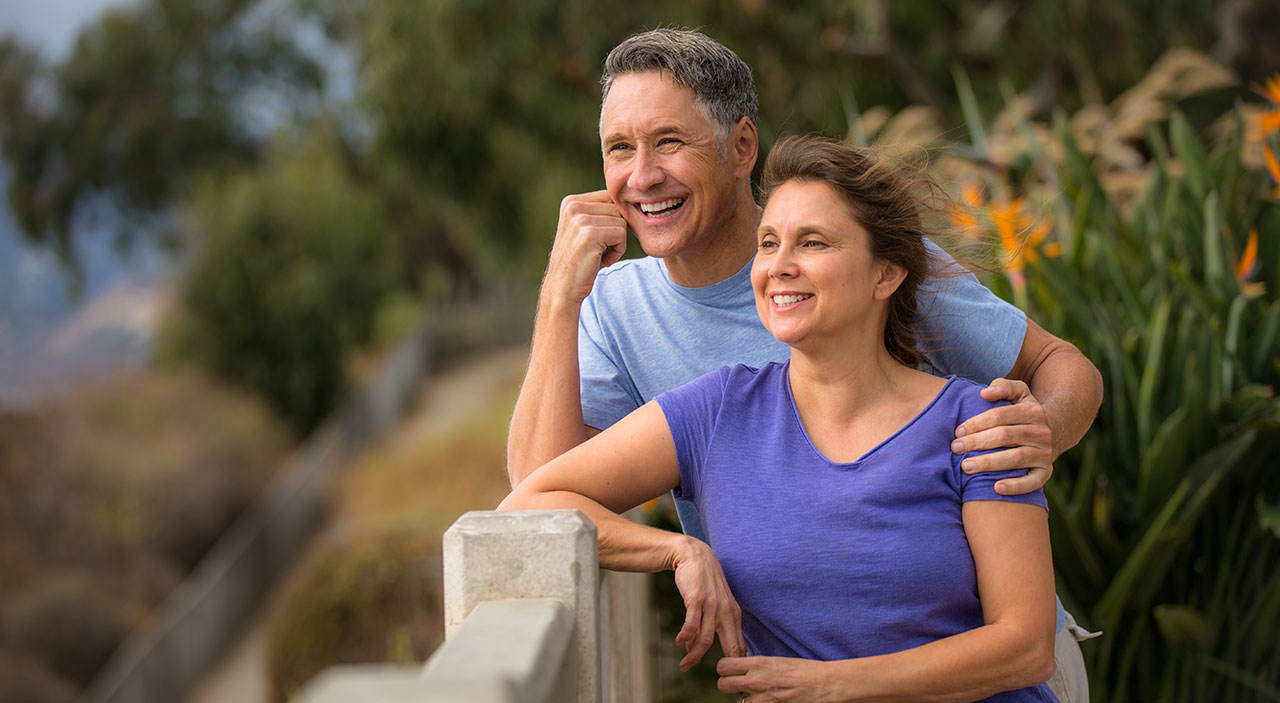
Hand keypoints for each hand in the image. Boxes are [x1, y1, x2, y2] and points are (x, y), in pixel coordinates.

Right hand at [543, 190, 627, 303]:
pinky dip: (618, 250)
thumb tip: (632, 198)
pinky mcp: (590, 233)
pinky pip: (622, 234)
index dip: (613, 220)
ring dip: (618, 242)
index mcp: (571, 201)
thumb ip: (600, 212)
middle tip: (601, 249)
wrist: (563, 288)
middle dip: (616, 231)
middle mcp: (573, 205)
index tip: (600, 239)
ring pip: (622, 221)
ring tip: (600, 255)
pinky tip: (603, 260)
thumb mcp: (584, 229)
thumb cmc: (579, 260)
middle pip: (618, 209)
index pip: (611, 198)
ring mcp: (580, 219)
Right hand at [670, 537, 745, 669]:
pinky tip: (679, 642)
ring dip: (693, 655)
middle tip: (712, 678)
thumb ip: (713, 624)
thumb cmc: (704, 581)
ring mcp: (712, 605)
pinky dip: (686, 637)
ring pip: (705, 640)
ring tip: (684, 664)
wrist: (694, 555)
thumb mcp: (716, 602)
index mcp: (734, 614)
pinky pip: (691, 624)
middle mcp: (726, 611)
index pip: (739, 645)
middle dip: (721, 667)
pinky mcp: (696, 599)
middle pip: (727, 646)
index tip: (730, 678)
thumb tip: (700, 647)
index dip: (736, 663)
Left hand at [717, 656, 832, 700]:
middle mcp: (756, 680)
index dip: (725, 669)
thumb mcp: (776, 661)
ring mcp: (762, 698)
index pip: (723, 666)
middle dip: (729, 685)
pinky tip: (766, 701)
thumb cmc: (802, 670)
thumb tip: (740, 669)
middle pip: (723, 685)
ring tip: (757, 695)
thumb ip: (756, 665)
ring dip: (744, 699)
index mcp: (758, 663)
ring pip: (737, 702)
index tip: (732, 671)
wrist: (823, 684)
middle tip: (739, 685)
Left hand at [952, 378, 1053, 494]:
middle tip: (955, 448)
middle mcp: (1041, 432)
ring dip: (989, 463)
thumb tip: (984, 392)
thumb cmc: (1022, 413)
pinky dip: (1015, 486)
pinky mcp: (1046, 473)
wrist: (1053, 432)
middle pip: (1005, 436)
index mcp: (1032, 411)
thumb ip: (1003, 386)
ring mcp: (1045, 453)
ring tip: (965, 467)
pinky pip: (1033, 482)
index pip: (1000, 415)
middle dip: (977, 442)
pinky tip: (995, 488)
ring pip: (1015, 458)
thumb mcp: (1019, 394)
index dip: (977, 423)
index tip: (958, 431)